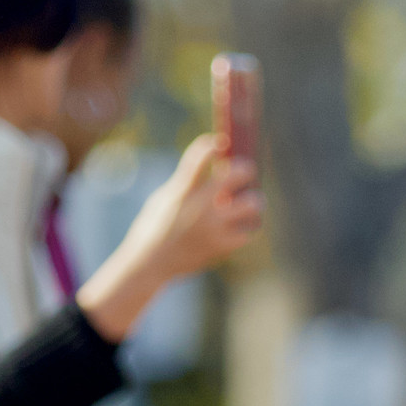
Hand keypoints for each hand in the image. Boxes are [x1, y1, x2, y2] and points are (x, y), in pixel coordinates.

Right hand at [78, 135, 263, 342]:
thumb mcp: (164, 198)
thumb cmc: (156, 227)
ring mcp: (213, 227)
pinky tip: (244, 226)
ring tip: (251, 202)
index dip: (211, 145)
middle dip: (246, 170)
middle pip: (236, 176)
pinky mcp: (221, 246)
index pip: (199, 158)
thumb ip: (187, 183)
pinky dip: (248, 228)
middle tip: (247, 172)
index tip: (220, 143)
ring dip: (254, 201)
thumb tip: (215, 169)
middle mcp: (200, 206)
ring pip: (252, 205)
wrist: (150, 262)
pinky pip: (248, 232)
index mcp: (182, 191)